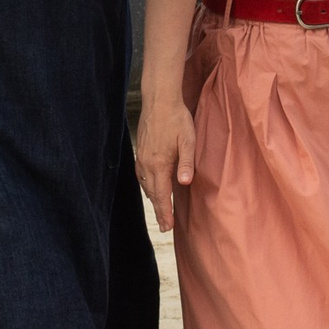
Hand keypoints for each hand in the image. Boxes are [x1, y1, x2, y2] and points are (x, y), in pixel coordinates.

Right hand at [134, 97, 194, 231]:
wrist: (159, 100)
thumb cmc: (177, 118)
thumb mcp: (188, 140)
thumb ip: (186, 162)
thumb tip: (185, 183)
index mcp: (159, 163)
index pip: (161, 195)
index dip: (165, 212)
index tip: (167, 227)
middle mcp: (147, 163)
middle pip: (152, 194)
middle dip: (159, 211)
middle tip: (165, 227)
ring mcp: (141, 157)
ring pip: (145, 185)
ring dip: (153, 199)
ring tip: (160, 211)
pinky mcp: (140, 151)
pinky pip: (141, 175)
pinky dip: (147, 186)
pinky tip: (151, 188)